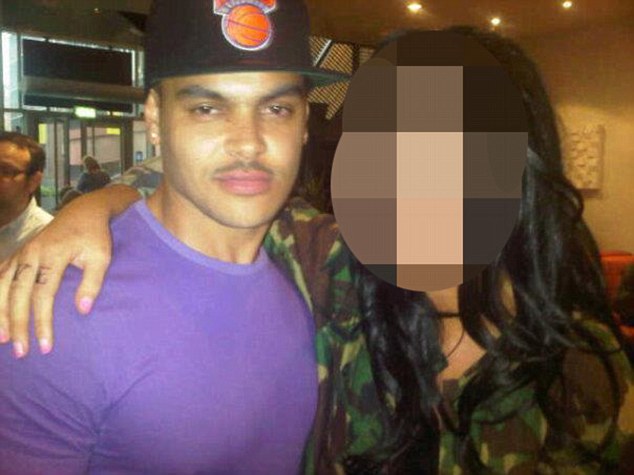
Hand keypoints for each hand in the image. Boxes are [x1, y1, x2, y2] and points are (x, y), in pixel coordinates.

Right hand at [0, 185, 138, 356]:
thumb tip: (83, 310)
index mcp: (52, 255)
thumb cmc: (95, 236)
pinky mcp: (18, 253)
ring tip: (3, 339)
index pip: (42, 295)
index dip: (42, 322)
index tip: (46, 346)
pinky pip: (0, 275)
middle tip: (21, 352)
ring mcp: (21, 253)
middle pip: (17, 295)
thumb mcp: (102, 256)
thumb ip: (92, 282)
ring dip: (0, 314)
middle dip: (17, 325)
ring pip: (2, 286)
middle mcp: (31, 254)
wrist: (84, 211)